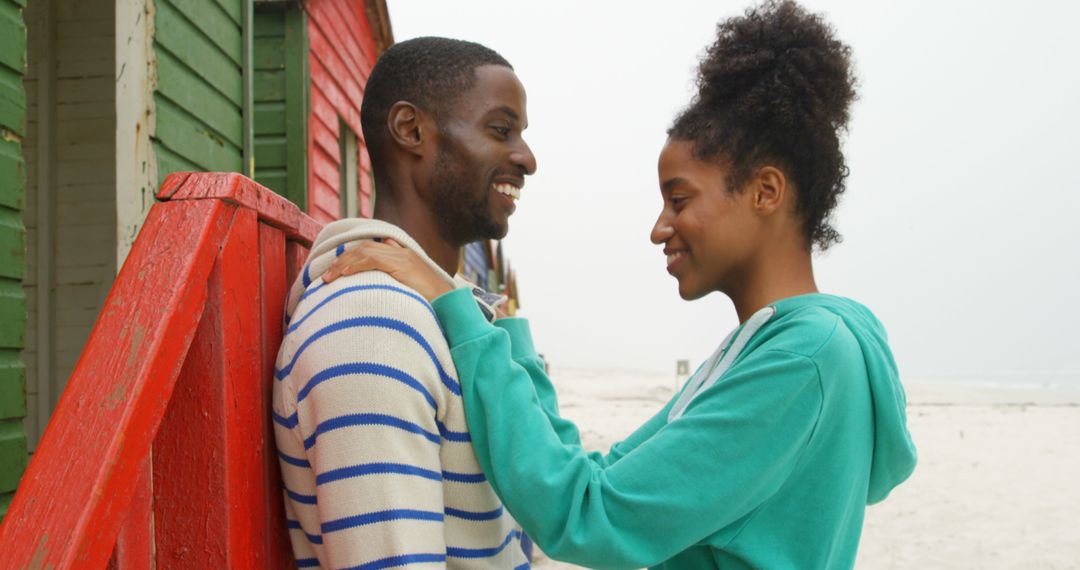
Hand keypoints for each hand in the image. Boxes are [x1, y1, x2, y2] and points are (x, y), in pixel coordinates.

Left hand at [323, 239, 453, 300]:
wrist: (452, 307)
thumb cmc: (431, 304)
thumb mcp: (409, 291)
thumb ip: (394, 284)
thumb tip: (373, 287)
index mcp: (403, 256)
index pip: (371, 248)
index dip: (351, 257)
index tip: (336, 270)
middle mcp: (402, 252)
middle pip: (365, 247)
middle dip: (343, 260)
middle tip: (327, 276)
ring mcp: (403, 257)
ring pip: (366, 251)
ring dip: (344, 264)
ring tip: (329, 277)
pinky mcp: (403, 266)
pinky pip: (373, 259)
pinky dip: (356, 265)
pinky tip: (344, 275)